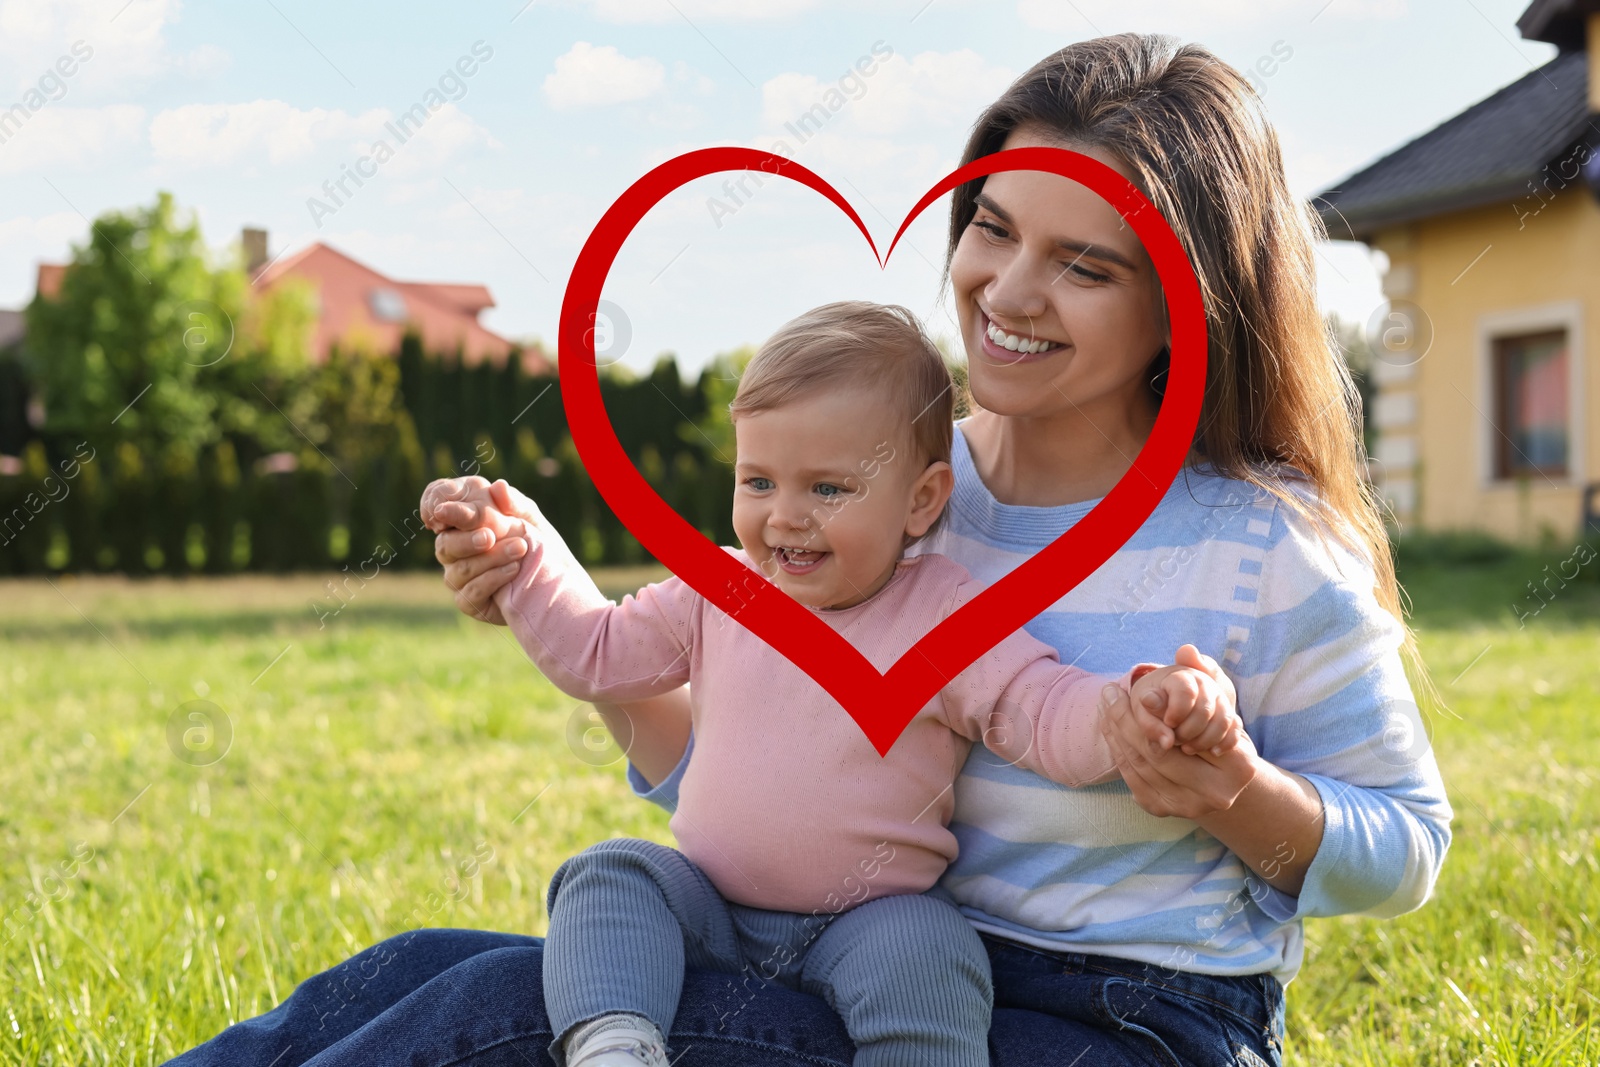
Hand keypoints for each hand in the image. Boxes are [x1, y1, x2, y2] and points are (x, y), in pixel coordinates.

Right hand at [426, 478, 543, 625]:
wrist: (552, 576)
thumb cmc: (535, 539)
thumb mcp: (530, 517)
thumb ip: (514, 502)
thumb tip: (499, 487)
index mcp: (461, 516)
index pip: (435, 503)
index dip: (435, 503)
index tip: (444, 510)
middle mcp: (451, 546)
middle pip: (445, 543)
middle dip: (467, 539)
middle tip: (491, 536)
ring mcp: (456, 575)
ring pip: (461, 568)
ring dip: (491, 558)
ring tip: (520, 548)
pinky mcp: (467, 600)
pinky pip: (472, 592)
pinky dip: (494, 578)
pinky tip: (514, 569)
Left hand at [1098, 680, 1259, 820]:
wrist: (1217, 774)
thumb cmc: (1215, 733)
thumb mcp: (1209, 712)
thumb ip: (1183, 701)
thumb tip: (1147, 700)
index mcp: (1239, 766)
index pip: (1184, 734)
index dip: (1152, 710)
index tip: (1129, 688)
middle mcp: (1216, 794)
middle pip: (1158, 753)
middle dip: (1126, 720)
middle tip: (1108, 693)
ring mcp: (1189, 808)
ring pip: (1140, 766)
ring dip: (1116, 733)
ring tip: (1104, 705)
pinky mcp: (1163, 811)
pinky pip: (1131, 779)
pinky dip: (1117, 751)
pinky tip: (1109, 729)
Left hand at [1127, 644, 1240, 756]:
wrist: (1168, 697)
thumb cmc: (1151, 703)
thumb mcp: (1143, 710)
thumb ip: (1150, 723)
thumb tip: (1166, 743)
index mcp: (1180, 675)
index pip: (1185, 691)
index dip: (1176, 712)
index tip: (1167, 723)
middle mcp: (1205, 683)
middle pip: (1205, 709)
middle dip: (1187, 731)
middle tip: (1174, 740)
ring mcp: (1220, 698)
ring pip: (1223, 720)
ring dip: (1205, 740)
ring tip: (1187, 749)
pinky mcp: (1229, 714)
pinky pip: (1236, 729)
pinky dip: (1226, 743)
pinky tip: (1213, 753)